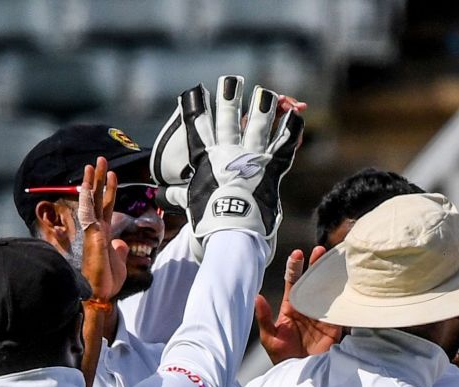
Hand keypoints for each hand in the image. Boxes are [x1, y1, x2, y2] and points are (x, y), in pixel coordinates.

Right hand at [76, 156, 129, 302]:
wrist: (100, 294)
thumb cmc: (107, 281)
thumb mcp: (119, 262)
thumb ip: (120, 250)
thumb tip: (122, 243)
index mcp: (103, 233)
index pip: (106, 206)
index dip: (109, 189)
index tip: (111, 174)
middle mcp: (96, 229)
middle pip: (98, 198)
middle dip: (100, 178)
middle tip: (101, 159)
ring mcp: (92, 231)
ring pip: (92, 201)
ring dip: (93, 182)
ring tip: (94, 164)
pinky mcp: (91, 236)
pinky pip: (87, 213)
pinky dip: (86, 199)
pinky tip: (86, 185)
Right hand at [179, 75, 304, 240]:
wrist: (231, 234)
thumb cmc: (208, 225)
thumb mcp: (191, 207)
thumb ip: (180, 196)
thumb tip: (162, 193)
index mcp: (206, 162)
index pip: (197, 129)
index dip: (195, 108)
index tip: (194, 91)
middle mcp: (228, 155)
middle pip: (228, 119)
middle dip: (229, 99)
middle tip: (231, 80)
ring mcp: (252, 160)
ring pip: (258, 126)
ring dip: (263, 107)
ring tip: (265, 92)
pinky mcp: (272, 170)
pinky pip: (285, 145)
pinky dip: (292, 129)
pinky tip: (296, 114)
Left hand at [254, 246, 343, 361]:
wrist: (300, 375)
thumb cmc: (282, 358)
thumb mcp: (269, 338)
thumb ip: (264, 318)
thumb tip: (257, 297)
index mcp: (291, 307)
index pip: (293, 282)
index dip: (295, 267)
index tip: (297, 254)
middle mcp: (308, 307)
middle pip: (312, 281)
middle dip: (316, 265)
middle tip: (319, 250)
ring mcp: (322, 315)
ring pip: (327, 290)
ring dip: (331, 276)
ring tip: (335, 261)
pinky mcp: (334, 326)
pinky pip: (340, 309)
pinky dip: (344, 297)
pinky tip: (347, 284)